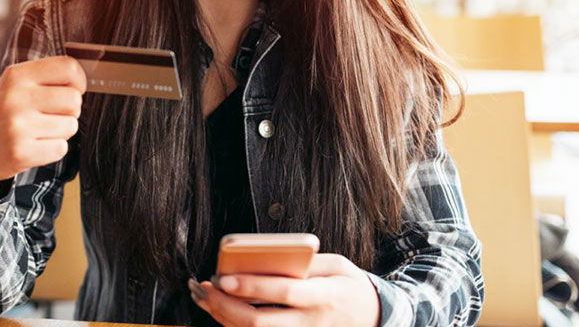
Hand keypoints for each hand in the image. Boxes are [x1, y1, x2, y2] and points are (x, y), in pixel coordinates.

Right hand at [0, 56, 86, 198]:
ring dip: (62, 131)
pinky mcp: (21, 152)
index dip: (79, 81)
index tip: (74, 89)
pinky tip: (35, 145)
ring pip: (71, 125)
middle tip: (52, 115)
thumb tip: (83, 79)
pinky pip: (61, 148)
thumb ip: (45, 78)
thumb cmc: (1, 114)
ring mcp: (18, 126)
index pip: (68, 67)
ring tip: (40, 130)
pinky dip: (53, 149)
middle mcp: (16, 97)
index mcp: (16, 75)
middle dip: (70, 110)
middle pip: (74, 99)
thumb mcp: (14, 86)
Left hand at [188, 253, 379, 326]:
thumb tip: (266, 257)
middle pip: (261, 323)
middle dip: (226, 307)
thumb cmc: (349, 287)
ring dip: (224, 317)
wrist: (374, 317)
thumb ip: (304, 263)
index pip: (283, 293)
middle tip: (205, 288)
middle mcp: (312, 323)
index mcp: (323, 296)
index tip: (222, 278)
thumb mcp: (336, 265)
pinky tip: (220, 310)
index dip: (251, 287)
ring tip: (204, 297)